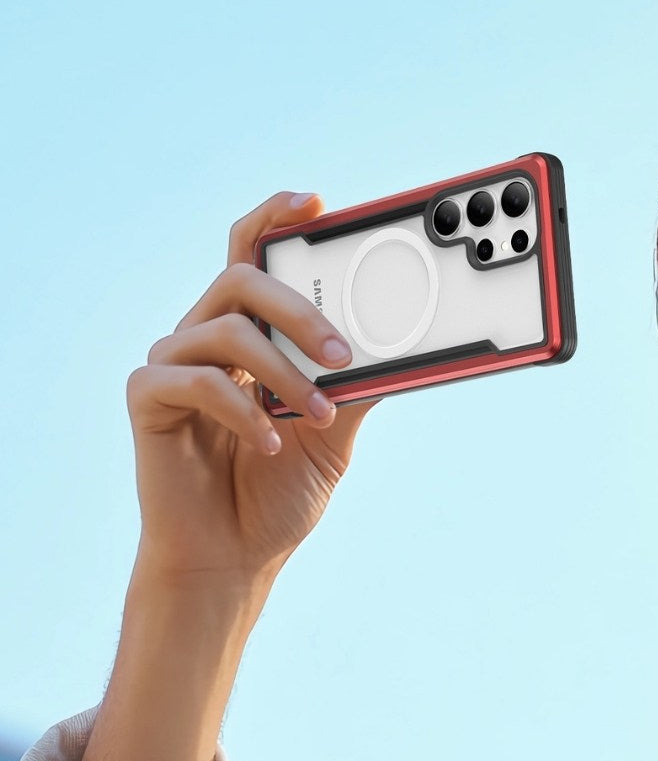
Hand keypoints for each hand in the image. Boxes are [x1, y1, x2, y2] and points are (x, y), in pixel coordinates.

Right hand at [126, 191, 381, 582]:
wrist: (234, 558)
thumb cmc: (278, 493)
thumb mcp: (332, 435)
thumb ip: (355, 388)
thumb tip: (405, 346)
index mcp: (251, 338)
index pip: (254, 258)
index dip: (276, 219)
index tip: (317, 202)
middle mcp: (208, 340)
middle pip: (241, 278)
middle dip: (299, 309)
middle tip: (340, 354)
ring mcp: (174, 365)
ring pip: (226, 328)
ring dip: (283, 372)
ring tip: (316, 416)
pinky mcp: (148, 398)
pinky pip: (194, 379)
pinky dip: (241, 409)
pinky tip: (267, 443)